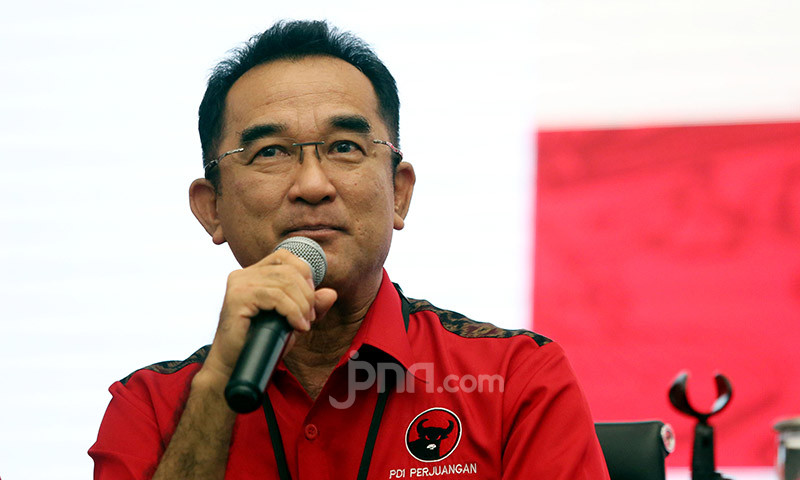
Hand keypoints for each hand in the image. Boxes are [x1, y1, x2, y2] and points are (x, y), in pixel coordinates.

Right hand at [200, 249, 337, 385]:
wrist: (235, 365)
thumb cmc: (262, 343)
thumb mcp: (292, 321)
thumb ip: (311, 306)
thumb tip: (332, 293)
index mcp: (254, 273)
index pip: (285, 257)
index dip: (305, 275)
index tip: (311, 301)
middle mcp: (244, 274)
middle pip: (289, 270)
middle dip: (307, 294)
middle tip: (309, 317)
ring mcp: (239, 283)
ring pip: (284, 283)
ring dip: (302, 305)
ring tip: (303, 324)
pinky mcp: (237, 297)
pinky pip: (275, 296)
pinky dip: (292, 311)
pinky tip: (297, 326)